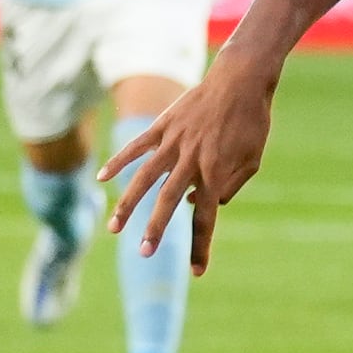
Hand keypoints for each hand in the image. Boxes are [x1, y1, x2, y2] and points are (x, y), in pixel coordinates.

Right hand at [97, 60, 274, 273]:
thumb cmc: (251, 123)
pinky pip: (136, 146)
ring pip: (145, 178)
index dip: (201, 246)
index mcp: (217, 173)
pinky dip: (118, 161)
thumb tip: (197, 202)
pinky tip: (101, 178)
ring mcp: (174, 142)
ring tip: (114, 228)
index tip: (197, 271)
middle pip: (169, 202)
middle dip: (155, 231)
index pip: (206, 218)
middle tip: (143, 254)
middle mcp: (192, 160)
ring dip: (128, 205)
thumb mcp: (252, 161)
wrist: (241, 80)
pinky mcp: (163, 125)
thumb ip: (229, 187)